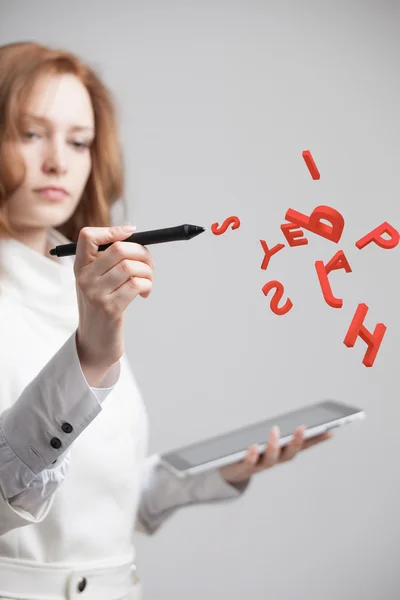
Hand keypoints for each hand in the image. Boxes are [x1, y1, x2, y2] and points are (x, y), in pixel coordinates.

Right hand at [74, 224, 154, 369]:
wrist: (95, 343)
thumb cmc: (102, 307)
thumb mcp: (97, 282)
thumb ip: (109, 262)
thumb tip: (136, 238)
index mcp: (80, 267)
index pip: (87, 236)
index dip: (113, 230)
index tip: (132, 233)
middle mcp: (84, 278)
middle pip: (119, 249)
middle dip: (142, 252)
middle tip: (150, 263)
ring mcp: (95, 293)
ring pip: (131, 266)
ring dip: (148, 272)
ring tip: (147, 282)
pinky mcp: (110, 308)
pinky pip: (137, 284)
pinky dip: (147, 285)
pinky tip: (145, 293)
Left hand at [219, 425, 333, 484]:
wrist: (230, 471)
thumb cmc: (252, 451)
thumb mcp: (266, 439)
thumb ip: (280, 430)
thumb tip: (296, 418)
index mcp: (281, 453)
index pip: (303, 447)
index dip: (317, 441)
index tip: (330, 431)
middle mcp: (274, 461)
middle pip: (288, 454)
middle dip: (296, 441)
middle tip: (302, 427)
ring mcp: (259, 466)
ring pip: (270, 460)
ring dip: (274, 446)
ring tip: (275, 429)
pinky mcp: (242, 469)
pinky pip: (248, 464)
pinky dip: (251, 456)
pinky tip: (252, 446)